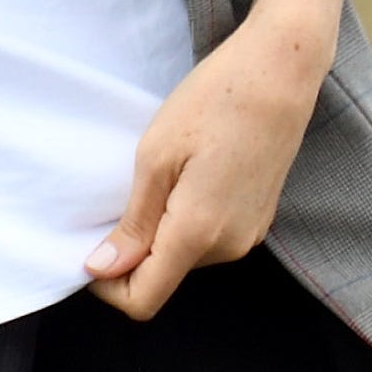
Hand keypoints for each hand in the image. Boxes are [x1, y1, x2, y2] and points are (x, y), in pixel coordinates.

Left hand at [88, 0, 358, 320]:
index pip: (142, 300)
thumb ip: (133, 224)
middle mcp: (228, 247)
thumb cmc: (213, 103)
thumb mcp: (155, 158)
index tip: (91, 248)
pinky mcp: (259, 219)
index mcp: (197, 234)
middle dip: (132, 253)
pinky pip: (209, 238)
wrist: (280, 71)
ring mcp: (249, 234)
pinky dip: (185, 221)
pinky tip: (186, 176)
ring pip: (185, 257)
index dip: (107, 287)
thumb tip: (102, 270)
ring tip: (160, 176)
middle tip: (123, 193)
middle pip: (163, 277)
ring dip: (160, 233)